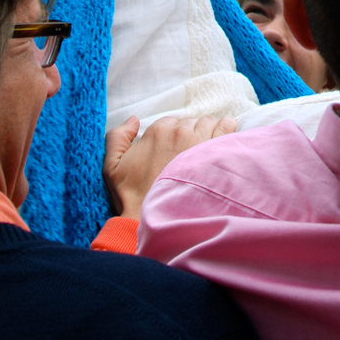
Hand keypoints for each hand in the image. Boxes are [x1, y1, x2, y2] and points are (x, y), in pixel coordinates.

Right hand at [103, 113, 235, 218]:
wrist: (155, 219)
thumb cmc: (133, 196)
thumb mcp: (112, 167)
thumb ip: (117, 138)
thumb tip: (133, 120)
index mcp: (158, 130)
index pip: (173, 122)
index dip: (173, 137)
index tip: (173, 152)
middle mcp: (180, 131)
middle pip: (192, 122)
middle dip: (190, 134)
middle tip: (187, 156)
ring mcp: (200, 140)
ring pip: (209, 123)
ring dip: (208, 133)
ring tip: (204, 151)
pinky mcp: (216, 151)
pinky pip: (227, 127)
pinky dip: (227, 129)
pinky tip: (223, 141)